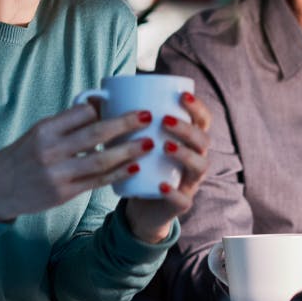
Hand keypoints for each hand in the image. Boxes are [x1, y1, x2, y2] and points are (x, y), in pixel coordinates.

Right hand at [0, 103, 154, 221]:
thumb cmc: (22, 156)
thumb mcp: (37, 133)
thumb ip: (66, 123)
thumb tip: (99, 105)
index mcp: (44, 129)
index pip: (80, 112)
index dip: (103, 107)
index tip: (122, 103)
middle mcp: (50, 150)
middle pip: (95, 133)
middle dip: (125, 124)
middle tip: (148, 116)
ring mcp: (57, 174)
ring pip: (100, 160)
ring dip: (128, 151)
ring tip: (149, 142)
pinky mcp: (64, 194)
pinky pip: (97, 182)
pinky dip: (118, 174)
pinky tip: (135, 167)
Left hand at [124, 91, 211, 243]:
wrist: (143, 205)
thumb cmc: (141, 164)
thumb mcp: (136, 141)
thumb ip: (124, 120)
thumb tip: (98, 96)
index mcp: (188, 140)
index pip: (202, 120)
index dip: (197, 107)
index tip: (181, 95)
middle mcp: (195, 158)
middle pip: (203, 141)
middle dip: (187, 128)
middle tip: (165, 120)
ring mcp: (190, 181)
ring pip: (200, 166)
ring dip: (185, 154)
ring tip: (165, 146)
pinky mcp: (181, 203)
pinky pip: (183, 199)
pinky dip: (174, 192)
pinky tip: (161, 185)